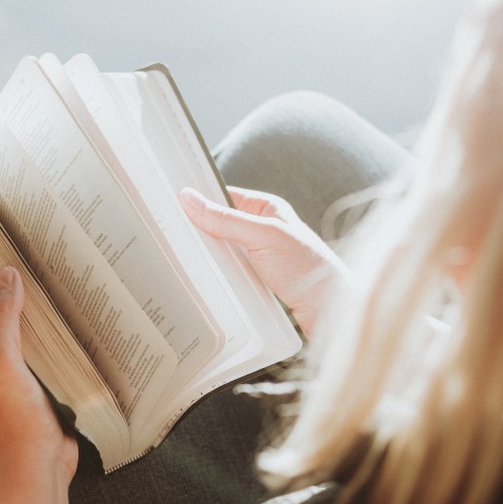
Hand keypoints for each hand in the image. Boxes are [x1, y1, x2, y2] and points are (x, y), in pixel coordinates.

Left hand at [0, 252, 77, 484]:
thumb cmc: (12, 422)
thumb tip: (5, 275)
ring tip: (37, 264)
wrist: (35, 472)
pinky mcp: (37, 382)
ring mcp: (13, 370)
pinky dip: (48, 324)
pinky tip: (64, 312)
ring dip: (25, 297)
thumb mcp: (3, 363)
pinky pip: (41, 344)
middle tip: (3, 236)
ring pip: (17, 323)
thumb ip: (3, 319)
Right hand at [181, 186, 346, 336]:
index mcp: (266, 208)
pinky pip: (230, 272)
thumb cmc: (307, 267)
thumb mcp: (262, 236)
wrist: (329, 307)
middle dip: (200, 231)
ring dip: (209, 256)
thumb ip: (225, 218)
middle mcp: (262, 228)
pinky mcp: (258, 278)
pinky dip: (218, 274)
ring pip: (223, 250)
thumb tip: (191, 199)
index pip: (224, 196)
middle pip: (220, 225)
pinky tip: (206, 279)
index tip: (174, 205)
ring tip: (185, 257)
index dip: (200, 200)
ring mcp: (259, 254)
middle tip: (173, 234)